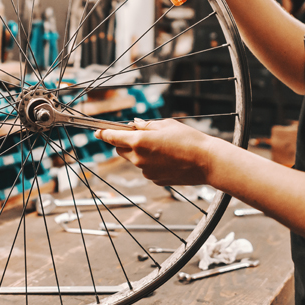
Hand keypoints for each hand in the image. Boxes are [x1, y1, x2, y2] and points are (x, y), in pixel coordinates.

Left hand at [95, 118, 216, 185]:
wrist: (207, 162)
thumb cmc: (189, 139)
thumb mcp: (166, 124)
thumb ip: (146, 125)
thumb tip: (133, 124)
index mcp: (139, 141)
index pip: (113, 137)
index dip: (103, 133)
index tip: (97, 132)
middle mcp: (138, 158)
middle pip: (120, 150)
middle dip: (124, 142)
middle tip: (138, 136)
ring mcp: (145, 171)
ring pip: (134, 160)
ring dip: (140, 153)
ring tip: (163, 148)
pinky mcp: (154, 180)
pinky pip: (147, 169)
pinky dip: (151, 163)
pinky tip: (169, 159)